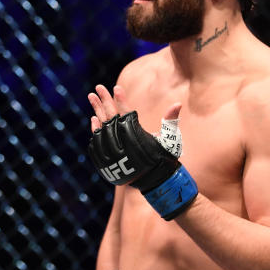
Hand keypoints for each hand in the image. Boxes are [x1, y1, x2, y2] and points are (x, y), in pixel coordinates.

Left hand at [87, 85, 197, 219]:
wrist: (155, 182)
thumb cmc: (162, 157)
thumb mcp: (168, 138)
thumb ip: (170, 120)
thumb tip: (178, 103)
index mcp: (136, 134)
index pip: (126, 112)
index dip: (121, 100)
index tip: (116, 88)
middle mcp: (122, 142)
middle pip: (110, 116)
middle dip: (104, 100)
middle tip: (98, 87)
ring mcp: (112, 151)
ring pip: (101, 127)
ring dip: (97, 111)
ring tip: (91, 97)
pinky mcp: (106, 159)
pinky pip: (97, 142)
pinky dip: (95, 129)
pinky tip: (93, 119)